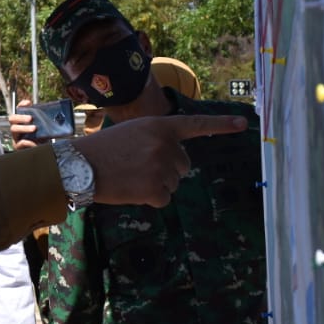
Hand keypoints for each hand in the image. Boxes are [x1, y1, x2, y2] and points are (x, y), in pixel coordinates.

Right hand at [8, 100, 41, 150]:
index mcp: (22, 120)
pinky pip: (20, 143)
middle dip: (21, 117)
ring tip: (34, 128)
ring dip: (24, 128)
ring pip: (14, 129)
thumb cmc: (42, 136)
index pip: (19, 109)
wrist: (42, 149)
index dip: (22, 105)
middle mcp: (17, 126)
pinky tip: (34, 142)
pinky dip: (28, 142)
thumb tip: (48, 112)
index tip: (28, 103)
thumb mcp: (43, 127)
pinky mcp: (17, 146)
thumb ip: (43, 120)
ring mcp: (16, 136)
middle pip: (12, 118)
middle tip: (30, 118)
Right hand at [75, 114, 246, 206]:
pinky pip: (164, 198)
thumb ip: (157, 140)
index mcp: (159, 126)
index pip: (196, 125)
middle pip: (183, 165)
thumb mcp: (133, 132)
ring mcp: (162, 168)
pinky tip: (131, 189)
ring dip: (156, 183)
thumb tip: (176, 162)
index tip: (244, 124)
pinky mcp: (156, 190)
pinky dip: (150, 198)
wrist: (79, 167)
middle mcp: (165, 145)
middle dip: (166, 168)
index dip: (221, 125)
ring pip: (173, 183)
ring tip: (130, 176)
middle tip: (137, 166)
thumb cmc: (102, 150)